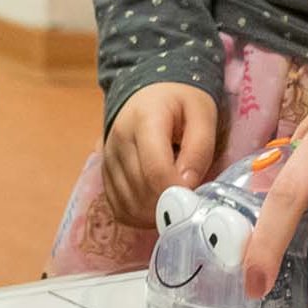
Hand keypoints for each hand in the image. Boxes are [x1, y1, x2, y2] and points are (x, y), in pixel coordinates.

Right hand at [103, 82, 217, 224]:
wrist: (151, 92)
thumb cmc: (181, 101)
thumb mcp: (202, 114)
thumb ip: (200, 147)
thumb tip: (188, 184)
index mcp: (144, 120)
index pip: (155, 169)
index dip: (176, 192)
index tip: (195, 197)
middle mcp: (118, 141)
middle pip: (141, 191)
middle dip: (169, 204)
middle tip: (190, 202)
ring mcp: (107, 159)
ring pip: (128, 204)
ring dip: (155, 213)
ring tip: (175, 202)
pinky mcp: (105, 173)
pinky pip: (118, 207)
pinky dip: (139, 216)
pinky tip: (157, 207)